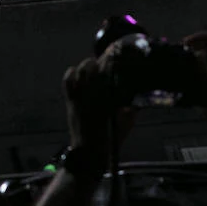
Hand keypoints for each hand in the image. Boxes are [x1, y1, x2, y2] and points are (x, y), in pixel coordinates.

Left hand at [64, 44, 137, 169]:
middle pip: (95, 66)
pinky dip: (72, 73)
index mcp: (108, 98)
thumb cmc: (111, 139)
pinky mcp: (70, 99)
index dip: (114, 59)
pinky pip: (68, 80)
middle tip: (108, 60)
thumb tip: (138, 96)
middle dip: (102, 61)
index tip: (119, 52)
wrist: (89, 153)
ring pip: (82, 70)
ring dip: (89, 66)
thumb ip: (132, 107)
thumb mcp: (127, 122)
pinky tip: (78, 72)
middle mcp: (92, 93)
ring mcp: (79, 95)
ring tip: (95, 66)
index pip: (110, 71)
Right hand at [183, 31, 206, 147]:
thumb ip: (206, 75)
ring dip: (188, 66)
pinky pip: (200, 82)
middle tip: (174, 58)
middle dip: (190, 50)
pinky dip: (188, 82)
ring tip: (173, 74)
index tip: (185, 44)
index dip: (201, 37)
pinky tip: (179, 94)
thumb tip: (197, 53)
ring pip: (203, 66)